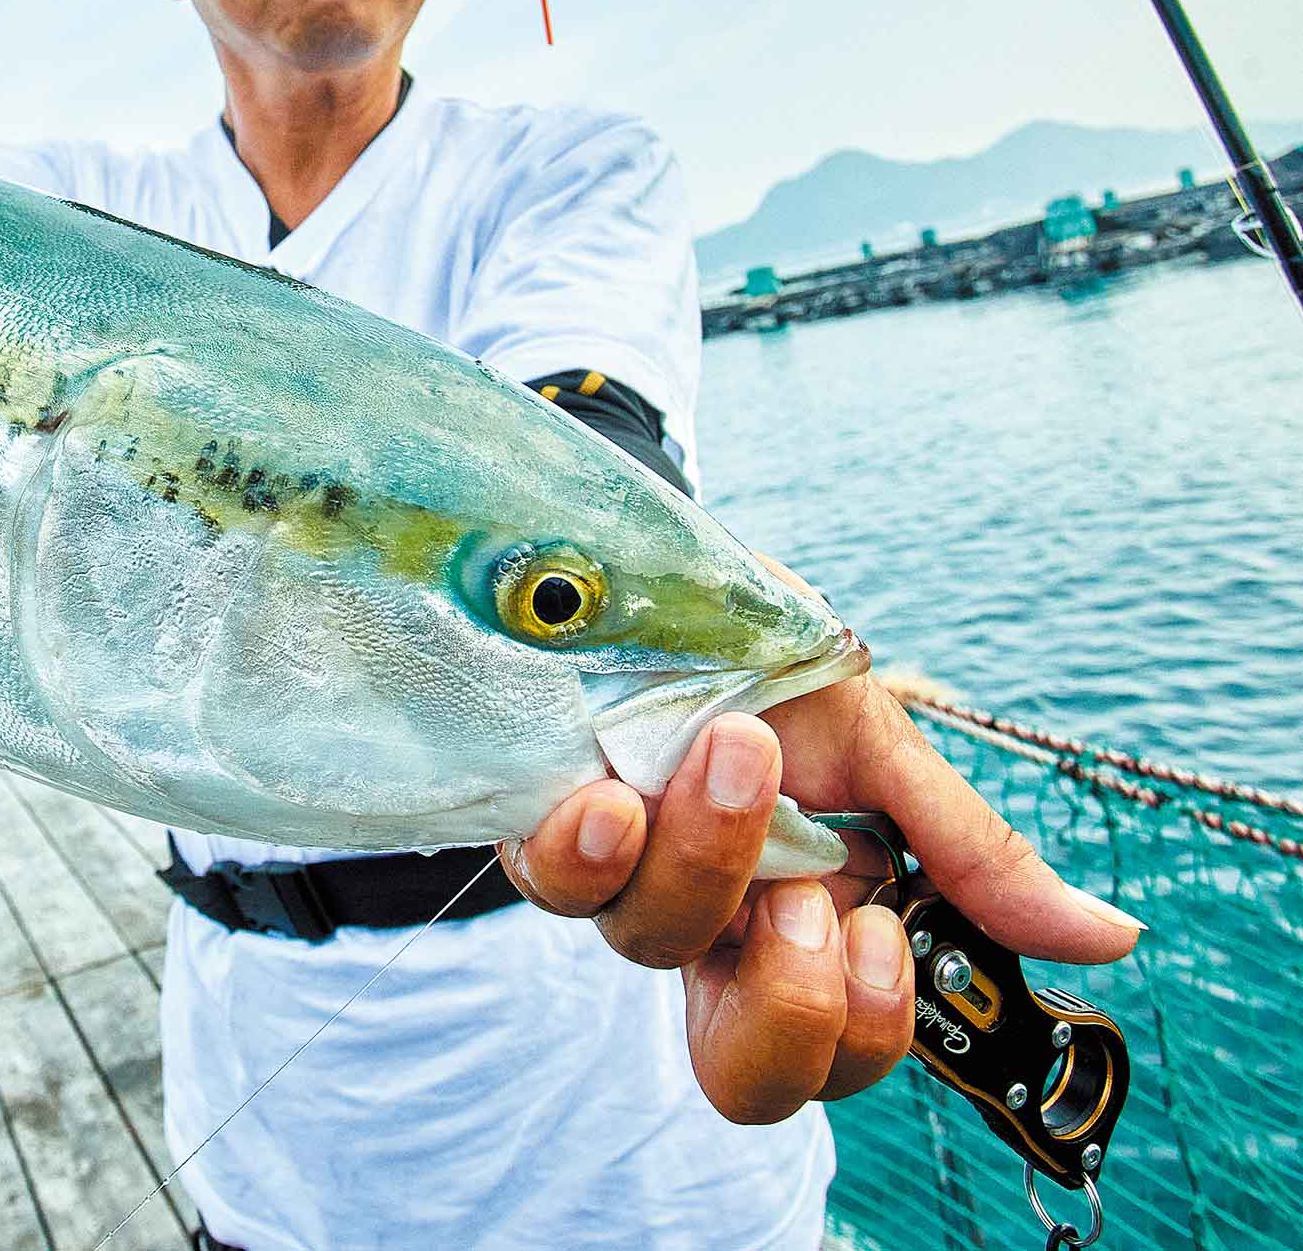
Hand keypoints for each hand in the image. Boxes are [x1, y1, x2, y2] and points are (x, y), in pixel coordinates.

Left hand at [500, 558, 1142, 1124]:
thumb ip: (973, 850)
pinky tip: (609, 799)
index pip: (832, 1056)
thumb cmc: (771, 665)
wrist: (668, 570)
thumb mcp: (881, 746)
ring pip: (647, 947)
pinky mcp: (535, 821)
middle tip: (804, 895)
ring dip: (707, 856)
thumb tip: (1109, 938)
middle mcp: (709, 926)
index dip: (862, 1028)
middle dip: (786, 1006)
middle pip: (740, 1072)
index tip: (880, 924)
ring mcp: (620, 878)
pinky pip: (549, 878)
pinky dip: (587, 848)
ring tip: (737, 749)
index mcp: (799, 925)